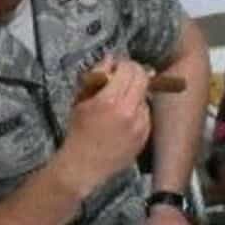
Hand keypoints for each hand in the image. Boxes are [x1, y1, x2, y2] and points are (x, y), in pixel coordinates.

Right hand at [57, 57, 151, 195]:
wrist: (83, 166)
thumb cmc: (78, 130)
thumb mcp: (81, 98)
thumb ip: (97, 75)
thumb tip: (111, 58)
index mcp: (111, 100)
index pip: (129, 68)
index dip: (122, 64)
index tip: (115, 68)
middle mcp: (129, 111)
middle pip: (143, 78)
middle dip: (133, 73)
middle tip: (122, 77)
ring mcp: (140, 125)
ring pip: (145, 96)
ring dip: (135, 93)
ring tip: (119, 102)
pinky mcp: (145, 137)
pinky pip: (146, 114)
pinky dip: (137, 111)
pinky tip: (123, 119)